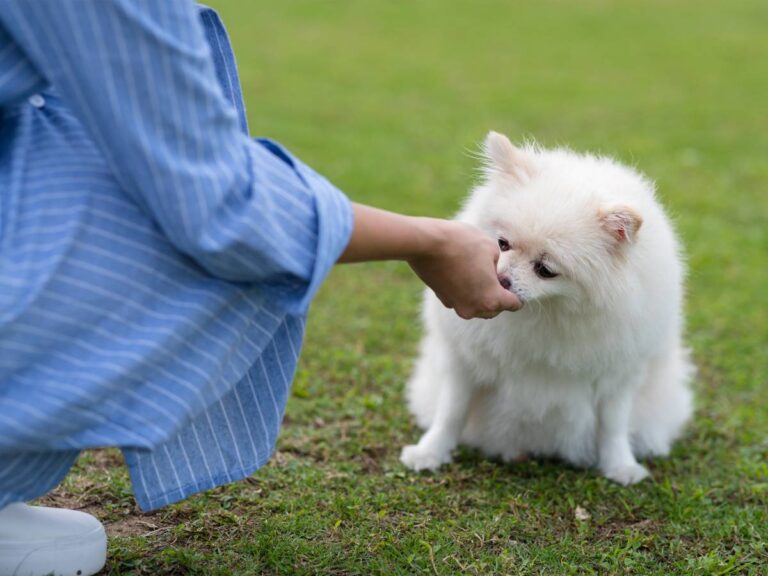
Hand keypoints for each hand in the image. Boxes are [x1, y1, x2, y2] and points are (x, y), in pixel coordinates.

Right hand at [407, 219, 521, 318]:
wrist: (426, 243)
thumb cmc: (462, 243)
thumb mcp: (491, 248)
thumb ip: (497, 265)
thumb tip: (493, 271)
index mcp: (491, 299)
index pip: (514, 304)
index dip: (516, 292)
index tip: (512, 282)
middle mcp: (474, 308)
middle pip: (494, 309)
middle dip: (497, 295)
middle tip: (496, 276)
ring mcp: (455, 305)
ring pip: (475, 305)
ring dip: (480, 294)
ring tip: (478, 272)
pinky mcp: (442, 298)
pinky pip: (459, 298)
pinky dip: (463, 290)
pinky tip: (461, 271)